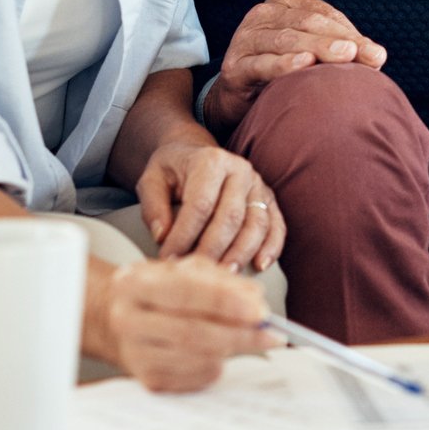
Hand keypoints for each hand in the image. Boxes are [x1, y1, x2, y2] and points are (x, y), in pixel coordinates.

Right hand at [90, 254, 280, 391]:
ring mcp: (134, 354)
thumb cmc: (158, 290)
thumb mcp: (183, 270)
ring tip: (252, 340)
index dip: (226, 302)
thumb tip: (254, 297)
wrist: (113, 317)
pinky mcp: (145, 380)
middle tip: (273, 335)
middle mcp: (128, 319)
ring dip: (232, 351)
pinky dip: (216, 367)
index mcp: (135, 283)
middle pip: (192, 332)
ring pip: (195, 358)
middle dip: (240, 335)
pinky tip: (222, 354)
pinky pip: (192, 379)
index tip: (260, 310)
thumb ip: (220, 278)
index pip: (185, 293)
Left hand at [136, 140, 285, 272]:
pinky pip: (276, 225)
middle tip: (197, 273)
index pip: (200, 205)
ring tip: (225, 276)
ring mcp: (258, 185)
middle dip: (213, 249)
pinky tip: (260, 266)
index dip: (184, 235)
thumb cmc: (172, 171)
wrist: (195, 153)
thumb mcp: (151, 179)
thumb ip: (153, 206)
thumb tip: (162, 236)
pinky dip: (272, 247)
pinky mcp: (269, 199)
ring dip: (241, 253)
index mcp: (210, 161)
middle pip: (231, 217)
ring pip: (257, 224)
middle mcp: (240, 170)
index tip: (169, 259)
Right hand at [208, 0, 387, 133]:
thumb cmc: (287, 69)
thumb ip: (345, 48)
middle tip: (366, 55)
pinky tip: (304, 65)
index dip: (352, 33)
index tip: (378, 56)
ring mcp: (245, 38)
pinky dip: (283, 64)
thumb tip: (378, 55)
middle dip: (340, 39)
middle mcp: (263, 13)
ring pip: (286, 40)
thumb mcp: (316, 52)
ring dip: (318, 47)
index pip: (324, 14)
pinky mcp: (234, 67)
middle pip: (308, 24)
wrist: (243, 98)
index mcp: (286, 1)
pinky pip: (261, 64)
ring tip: (345, 55)